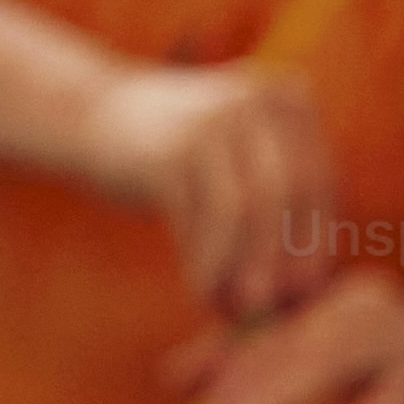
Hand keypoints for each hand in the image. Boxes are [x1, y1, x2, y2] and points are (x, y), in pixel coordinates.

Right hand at [88, 59, 332, 320]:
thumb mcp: (236, 153)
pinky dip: (205, 262)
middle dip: (282, 257)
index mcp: (283, 97)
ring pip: (246, 209)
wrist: (86, 113)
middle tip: (273, 305)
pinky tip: (200, 289)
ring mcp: (208, 122)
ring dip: (243, 265)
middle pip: (286, 193)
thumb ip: (277, 195)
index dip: (314, 240)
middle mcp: (251, 100)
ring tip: (235, 306)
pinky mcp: (167, 153)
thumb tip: (309, 284)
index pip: (317, 179)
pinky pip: (201, 220)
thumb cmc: (173, 149)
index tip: (305, 289)